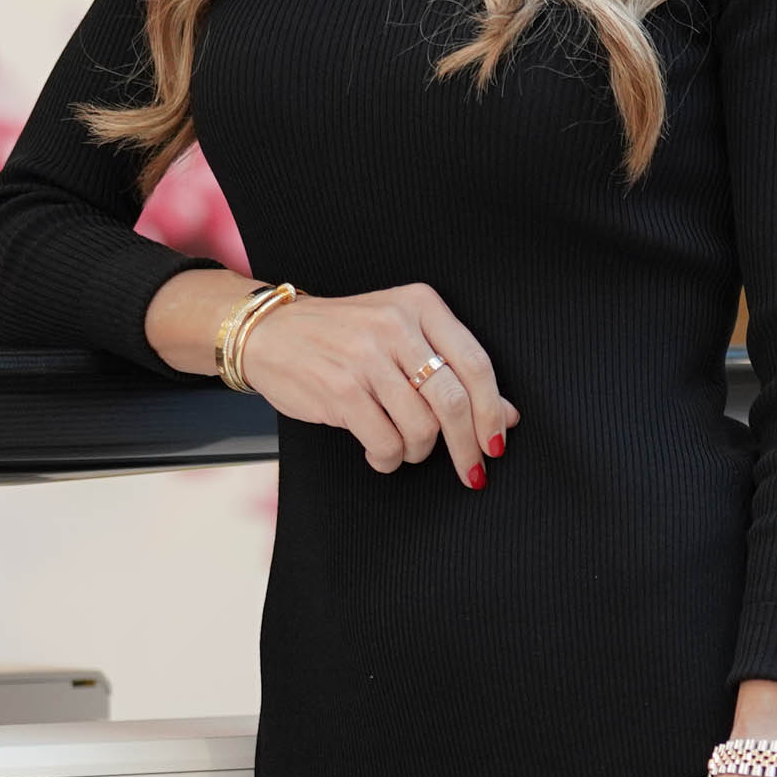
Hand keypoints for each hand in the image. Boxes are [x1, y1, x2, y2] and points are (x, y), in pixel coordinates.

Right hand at [160, 274, 515, 483]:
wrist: (270, 332)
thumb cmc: (342, 337)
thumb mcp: (402, 337)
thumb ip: (452, 370)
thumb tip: (506, 417)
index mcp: (420, 305)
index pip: (476, 363)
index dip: (493, 411)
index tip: (497, 444)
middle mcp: (396, 325)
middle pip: (454, 401)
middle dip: (467, 446)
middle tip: (471, 471)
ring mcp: (367, 356)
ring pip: (421, 427)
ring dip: (418, 452)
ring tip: (403, 448)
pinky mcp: (340, 388)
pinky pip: (385, 441)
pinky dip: (388, 459)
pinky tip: (379, 454)